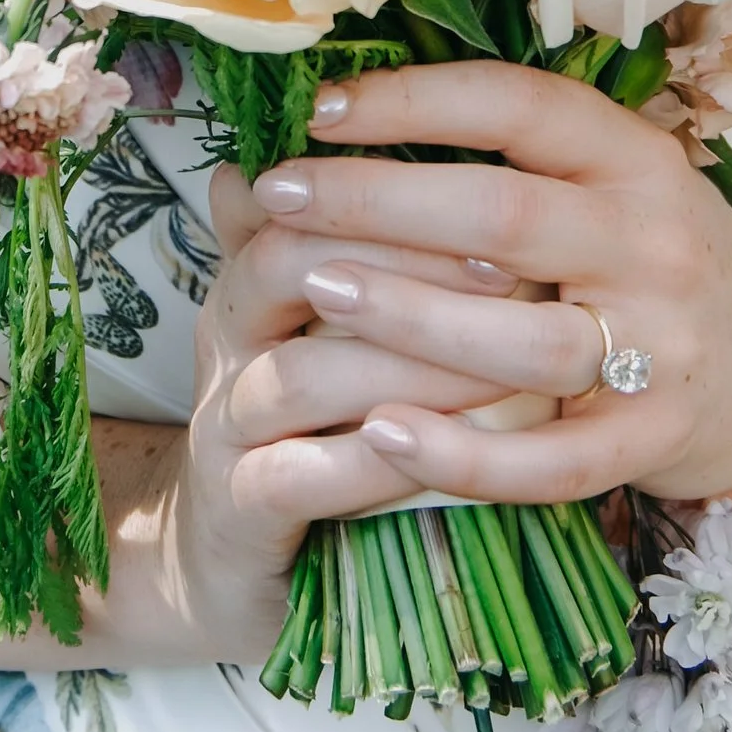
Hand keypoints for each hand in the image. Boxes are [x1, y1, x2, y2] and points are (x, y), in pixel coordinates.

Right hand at [169, 154, 536, 657]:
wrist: (219, 562)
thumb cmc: (310, 426)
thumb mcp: (341, 332)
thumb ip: (387, 265)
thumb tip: (473, 169)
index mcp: (253, 276)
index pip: (307, 201)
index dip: (397, 196)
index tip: (505, 195)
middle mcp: (227, 337)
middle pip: (287, 266)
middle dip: (405, 264)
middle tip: (512, 276)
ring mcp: (225, 424)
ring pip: (301, 375)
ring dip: (409, 368)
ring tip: (505, 370)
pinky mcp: (236, 509)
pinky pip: (297, 476)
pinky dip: (374, 463)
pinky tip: (447, 456)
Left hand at [234, 60, 731, 513]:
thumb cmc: (664, 266)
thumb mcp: (620, 188)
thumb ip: (517, 161)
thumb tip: (351, 117)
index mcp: (639, 162)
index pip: (520, 107)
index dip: (416, 102)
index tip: (322, 108)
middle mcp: (655, 243)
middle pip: (502, 215)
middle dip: (379, 201)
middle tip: (282, 196)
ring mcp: (659, 348)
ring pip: (521, 337)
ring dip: (409, 314)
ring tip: (313, 291)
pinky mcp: (652, 442)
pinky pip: (548, 460)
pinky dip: (463, 453)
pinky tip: (382, 432)